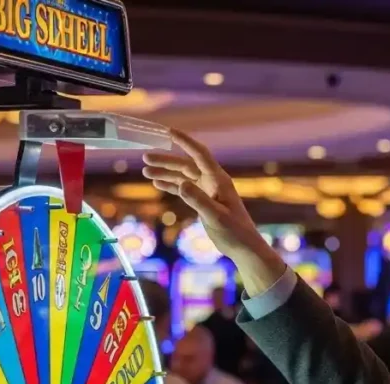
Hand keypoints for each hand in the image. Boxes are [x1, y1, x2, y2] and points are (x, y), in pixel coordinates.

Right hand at [142, 130, 271, 264]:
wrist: (244, 247)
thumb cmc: (235, 232)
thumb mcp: (216, 217)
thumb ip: (199, 201)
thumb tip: (181, 185)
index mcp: (218, 180)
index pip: (200, 154)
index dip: (185, 142)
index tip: (169, 131)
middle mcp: (213, 181)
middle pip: (186, 165)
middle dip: (166, 160)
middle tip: (145, 158)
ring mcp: (208, 190)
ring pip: (183, 176)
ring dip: (165, 173)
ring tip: (145, 171)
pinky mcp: (204, 201)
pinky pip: (185, 189)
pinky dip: (171, 185)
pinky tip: (157, 184)